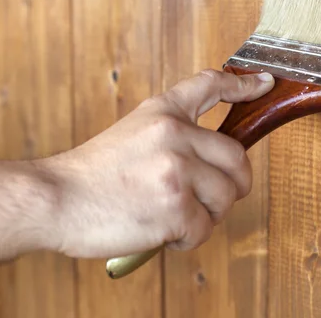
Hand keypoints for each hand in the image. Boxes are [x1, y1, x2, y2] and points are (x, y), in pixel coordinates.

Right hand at [42, 69, 274, 257]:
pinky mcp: (176, 207)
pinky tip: (162, 231)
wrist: (56, 199)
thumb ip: (170, 136)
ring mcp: (177, 170)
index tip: (264, 83)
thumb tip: (208, 159)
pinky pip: (205, 228)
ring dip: (205, 215)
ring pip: (226, 197)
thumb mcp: (130, 134)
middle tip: (209, 198)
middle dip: (231, 185)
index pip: (210, 86)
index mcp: (162, 113)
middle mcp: (174, 134)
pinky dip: (187, 238)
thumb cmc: (89, 175)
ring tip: (172, 216)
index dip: (243, 83)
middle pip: (238, 159)